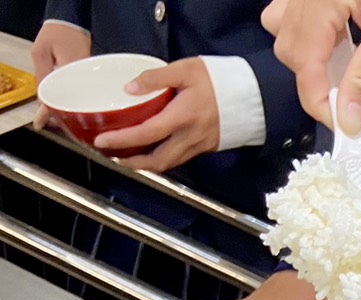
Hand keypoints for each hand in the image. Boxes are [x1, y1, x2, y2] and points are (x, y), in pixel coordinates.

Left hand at [30, 22, 91, 128]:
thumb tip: (42, 100)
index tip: (42, 124)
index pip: (64, 99)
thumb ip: (41, 75)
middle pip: (78, 105)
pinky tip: (71, 105)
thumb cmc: (57, 35)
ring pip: (83, 100)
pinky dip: (77, 100)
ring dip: (73, 110)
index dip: (52, 113)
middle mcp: (87, 80)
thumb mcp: (40, 52)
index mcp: (73, 73)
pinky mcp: (94, 78)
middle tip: (54, 126)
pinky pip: (85, 93)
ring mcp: (92, 80)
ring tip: (62, 120)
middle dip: (66, 116)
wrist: (74, 21)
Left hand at [91, 58, 219, 170]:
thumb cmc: (220, 80)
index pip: (146, 134)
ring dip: (147, 164)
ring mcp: (200, 145)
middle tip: (113, 156)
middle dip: (133, 163)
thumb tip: (129, 88)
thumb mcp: (186, 69)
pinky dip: (163, 158)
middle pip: (158, 160)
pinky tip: (154, 149)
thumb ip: (156, 77)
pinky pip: (180, 157)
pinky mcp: (207, 147)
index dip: (122, 140)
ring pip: (169, 163)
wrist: (254, 96)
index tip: (102, 142)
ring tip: (129, 157)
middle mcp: (189, 137)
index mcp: (181, 117)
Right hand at [262, 0, 360, 134]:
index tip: (343, 125)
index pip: (303, 58)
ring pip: (285, 28)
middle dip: (316, 79)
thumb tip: (347, 121)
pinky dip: (311, 35)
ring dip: (310, 57)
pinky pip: (294, 12)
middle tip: (351, 96)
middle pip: (289, 45)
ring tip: (347, 65)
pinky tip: (340, 40)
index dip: (318, 98)